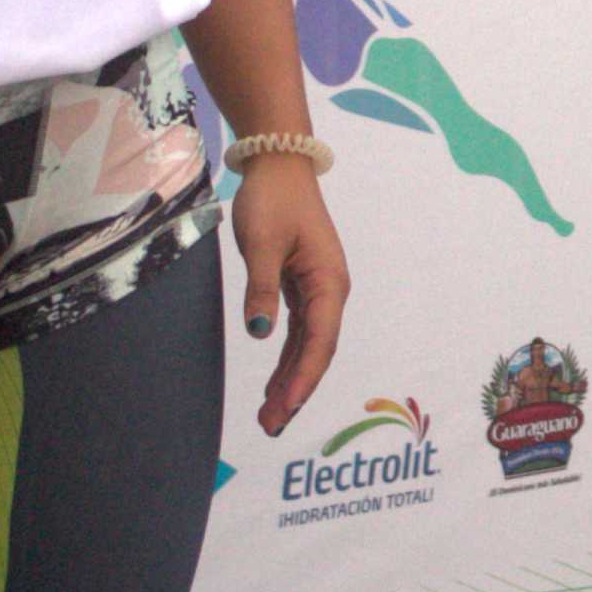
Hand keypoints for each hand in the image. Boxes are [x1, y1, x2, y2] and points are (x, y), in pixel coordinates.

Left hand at [231, 155, 348, 435]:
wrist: (279, 165)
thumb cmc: (272, 200)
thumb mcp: (261, 243)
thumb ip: (262, 288)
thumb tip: (260, 333)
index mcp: (329, 282)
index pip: (319, 342)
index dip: (303, 378)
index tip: (285, 408)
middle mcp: (330, 291)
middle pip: (317, 351)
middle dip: (296, 390)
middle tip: (270, 426)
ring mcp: (318, 290)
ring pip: (308, 346)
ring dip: (291, 380)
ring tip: (270, 416)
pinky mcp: (303, 286)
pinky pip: (299, 332)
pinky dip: (288, 359)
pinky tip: (275, 383)